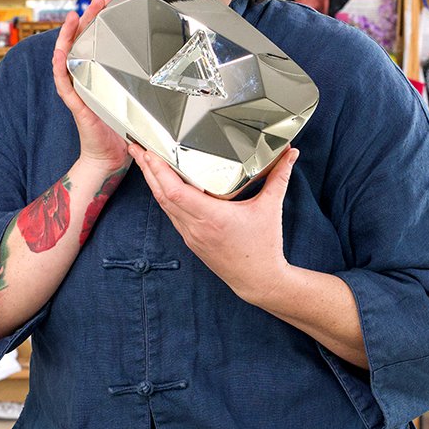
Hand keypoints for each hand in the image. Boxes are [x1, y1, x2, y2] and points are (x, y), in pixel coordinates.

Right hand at [52, 0, 129, 169]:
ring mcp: (77, 90)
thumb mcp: (133, 96)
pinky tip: (60, 52)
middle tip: (97, 0)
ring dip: (69, 36)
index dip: (99, 21)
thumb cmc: (121, 128)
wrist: (110, 156)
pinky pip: (64, 83)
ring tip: (76, 15)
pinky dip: (60, 67)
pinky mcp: (76, 104)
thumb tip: (161, 62)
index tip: (109, 4)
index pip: (95, 41)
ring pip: (67, 57)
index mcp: (97, 75)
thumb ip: (138, 80)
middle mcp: (84, 79)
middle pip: (81, 42)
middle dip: (87, 19)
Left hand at [130, 143, 299, 303]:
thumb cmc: (264, 247)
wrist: (259, 281)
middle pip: (161, 194)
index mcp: (212, 217)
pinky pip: (172, 215)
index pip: (174, 191)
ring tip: (145, 162)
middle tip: (137, 148)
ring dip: (153, 183)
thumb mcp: (271, 208)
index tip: (149, 152)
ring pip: (163, 205)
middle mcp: (196, 226)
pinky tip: (162, 186)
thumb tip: (291, 154)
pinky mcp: (192, 240)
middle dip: (147, 170)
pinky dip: (164, 197)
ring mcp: (191, 235)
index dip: (158, 170)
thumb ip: (279, 178)